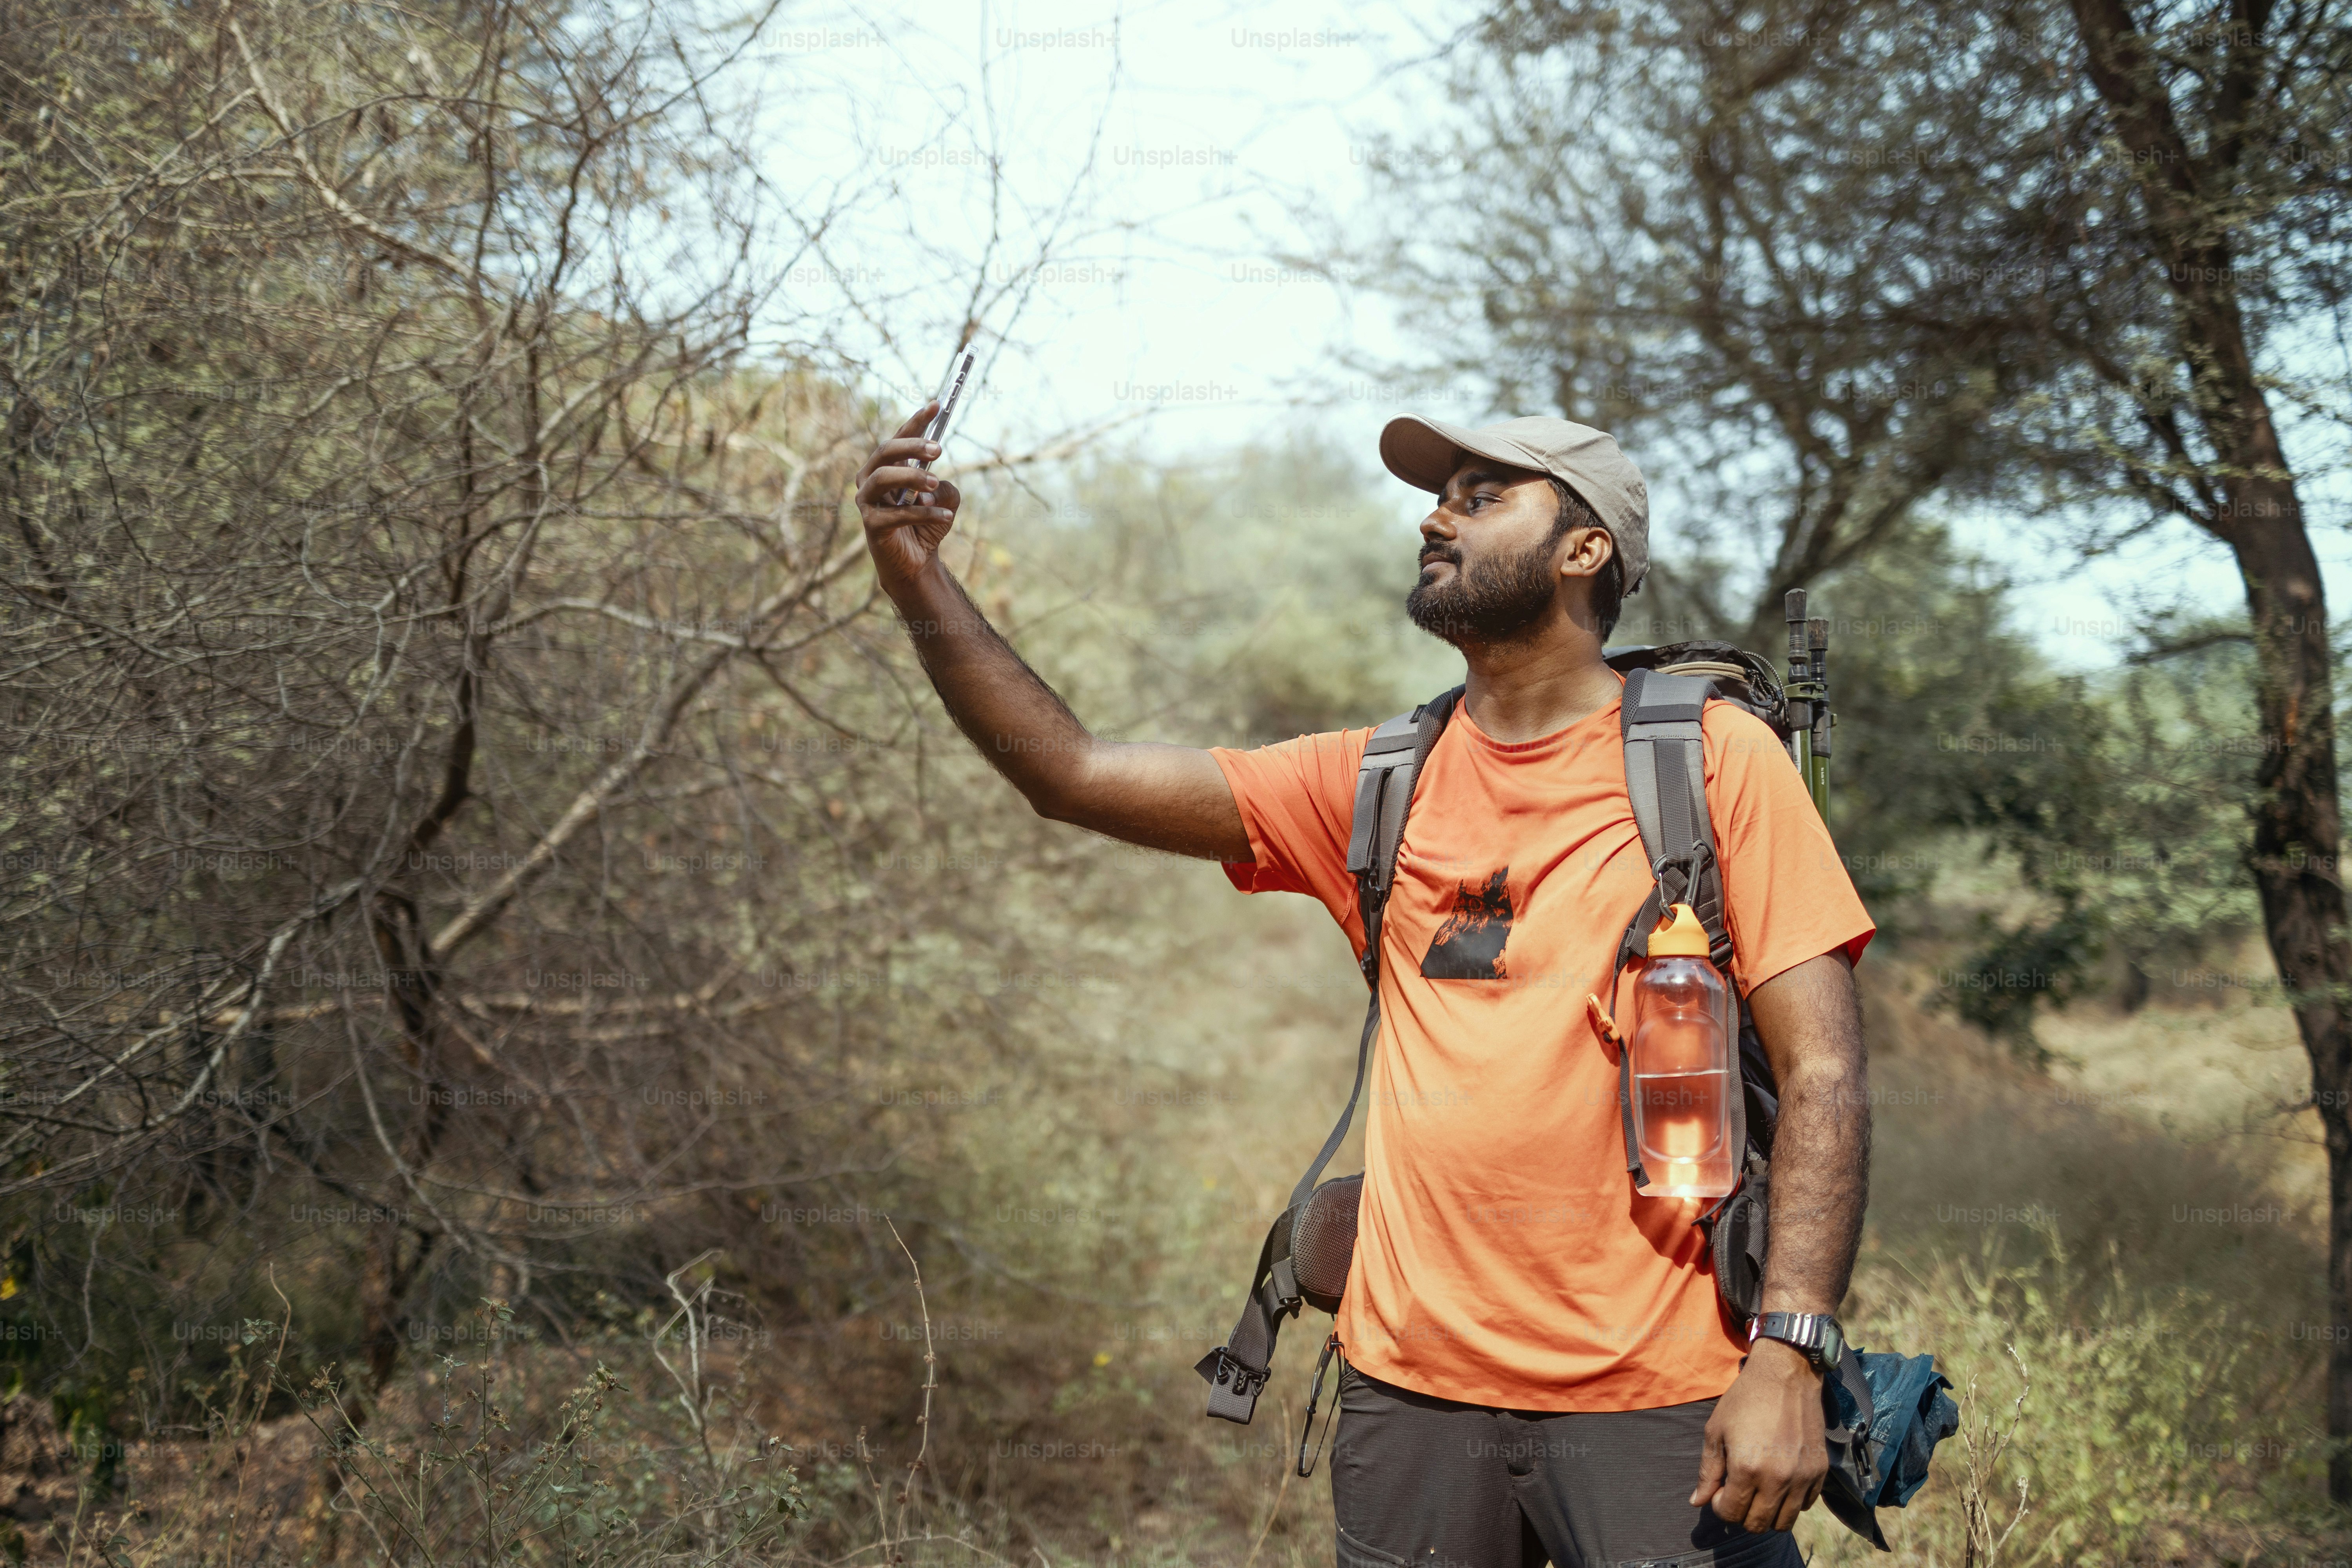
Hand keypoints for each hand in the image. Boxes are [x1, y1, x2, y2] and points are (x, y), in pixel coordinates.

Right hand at [855, 402, 962, 596]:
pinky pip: (897, 513)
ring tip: (934, 483)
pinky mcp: (871, 525)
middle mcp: (871, 479)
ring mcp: (867, 502)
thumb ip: (944, 486)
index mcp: (888, 467)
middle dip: (912, 446)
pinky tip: (945, 517)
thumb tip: (935, 484)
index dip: (917, 421)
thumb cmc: (926, 525)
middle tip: (938, 449)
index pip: (900, 438)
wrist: (915, 563)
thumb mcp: (944, 500)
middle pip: (885, 451)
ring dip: (912, 476)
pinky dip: (924, 513)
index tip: (937, 404)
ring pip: (882, 477)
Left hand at [1689, 1338, 1827, 1532]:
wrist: (1785, 1376)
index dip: (1720, 1507)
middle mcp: (1777, 1479)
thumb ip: (1708, 1471)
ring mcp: (1802, 1477)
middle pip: (1758, 1524)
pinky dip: (1791, 1502)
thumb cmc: (1744, 1400)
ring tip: (1758, 1491)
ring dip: (1767, 1513)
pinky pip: (1805, 1505)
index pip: (1731, 1513)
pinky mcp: (1820, 1471)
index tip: (1719, 1491)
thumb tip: (1697, 1502)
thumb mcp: (1716, 1431)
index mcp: (1747, 1468)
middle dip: (1742, 1514)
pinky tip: (1780, 1481)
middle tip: (1737, 1493)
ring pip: (1784, 1522)